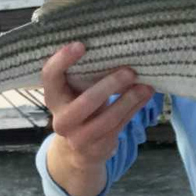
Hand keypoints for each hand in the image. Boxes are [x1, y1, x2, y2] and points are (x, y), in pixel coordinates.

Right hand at [42, 42, 154, 195]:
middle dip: (109, 86)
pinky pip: (118, 127)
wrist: (79, 150)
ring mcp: (78, 137)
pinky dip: (134, 109)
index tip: (81, 45)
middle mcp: (61, 119)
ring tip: (146, 86)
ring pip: (107, 119)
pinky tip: (144, 96)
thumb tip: (120, 52)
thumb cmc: (81, 106)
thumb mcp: (78, 91)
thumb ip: (88, 75)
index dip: (62, 60)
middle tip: (130, 71)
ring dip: (128, 101)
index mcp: (53, 97)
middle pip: (85, 102)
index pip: (49, 76)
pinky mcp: (97, 148)